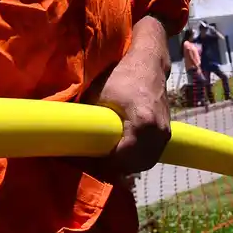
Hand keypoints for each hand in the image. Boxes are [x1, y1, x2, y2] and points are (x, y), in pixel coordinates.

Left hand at [93, 16, 171, 176]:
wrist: (150, 64)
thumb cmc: (122, 76)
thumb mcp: (98, 95)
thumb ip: (87, 119)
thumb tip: (66, 137)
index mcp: (142, 124)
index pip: (120, 159)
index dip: (101, 165)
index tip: (84, 160)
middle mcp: (158, 133)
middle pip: (132, 166)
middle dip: (111, 169)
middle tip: (91, 163)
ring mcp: (164, 134)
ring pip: (143, 164)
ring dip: (124, 166)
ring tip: (104, 160)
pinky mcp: (166, 133)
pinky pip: (150, 156)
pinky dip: (135, 160)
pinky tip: (119, 154)